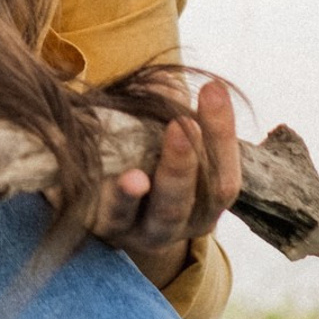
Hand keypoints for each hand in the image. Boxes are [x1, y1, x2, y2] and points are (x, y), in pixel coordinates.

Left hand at [91, 75, 241, 287]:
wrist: (100, 200)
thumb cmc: (143, 154)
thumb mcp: (161, 132)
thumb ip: (168, 111)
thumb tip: (166, 85)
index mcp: (204, 202)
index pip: (223, 177)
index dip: (221, 133)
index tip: (212, 90)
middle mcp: (178, 224)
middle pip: (185, 201)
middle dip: (184, 164)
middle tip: (183, 126)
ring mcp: (140, 232)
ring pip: (143, 220)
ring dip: (138, 196)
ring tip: (134, 178)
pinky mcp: (102, 232)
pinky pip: (102, 220)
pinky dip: (101, 202)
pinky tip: (95, 182)